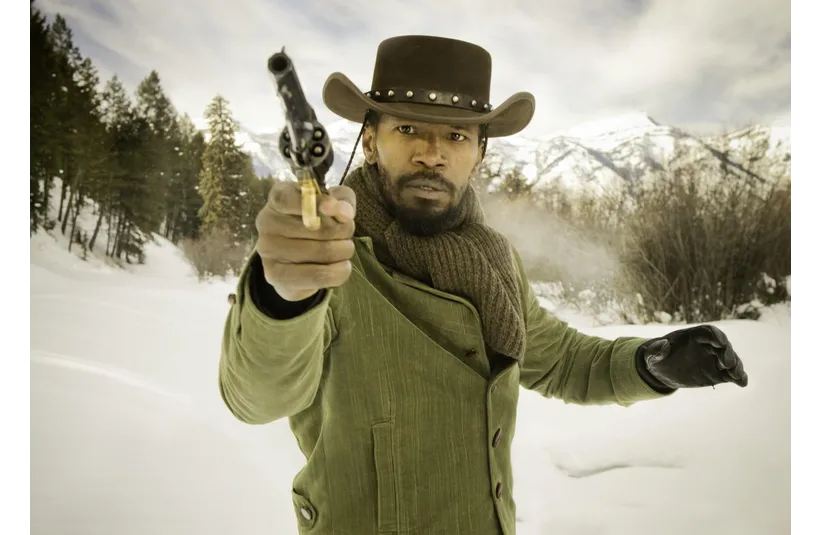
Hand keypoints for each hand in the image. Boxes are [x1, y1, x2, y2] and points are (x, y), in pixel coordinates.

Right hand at [255, 179, 356, 301]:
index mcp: (278, 199)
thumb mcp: (333, 204)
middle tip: (345, 234)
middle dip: (344, 231)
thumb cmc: (318, 225)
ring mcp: (269, 251)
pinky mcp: (276, 277)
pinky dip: (340, 271)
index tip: (333, 206)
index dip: (314, 202)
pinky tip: (341, 266)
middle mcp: (267, 223)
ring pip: (323, 251)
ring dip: (344, 250)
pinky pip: (320, 276)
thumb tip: (344, 212)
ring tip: (343, 250)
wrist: (299, 264)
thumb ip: (343, 200)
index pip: (288, 198)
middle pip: (317, 227)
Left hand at [642, 325, 747, 388]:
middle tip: (726, 363)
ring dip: (736, 366)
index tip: (720, 343)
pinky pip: (732, 374)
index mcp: (693, 336)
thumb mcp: (652, 354)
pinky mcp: (719, 373)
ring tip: (736, 375)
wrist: (664, 370)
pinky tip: (742, 383)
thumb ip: (655, 349)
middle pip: (723, 346)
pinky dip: (739, 377)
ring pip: (730, 360)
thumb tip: (662, 345)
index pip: (709, 332)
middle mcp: (708, 346)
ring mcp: (715, 359)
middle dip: (727, 353)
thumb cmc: (657, 357)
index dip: (715, 336)